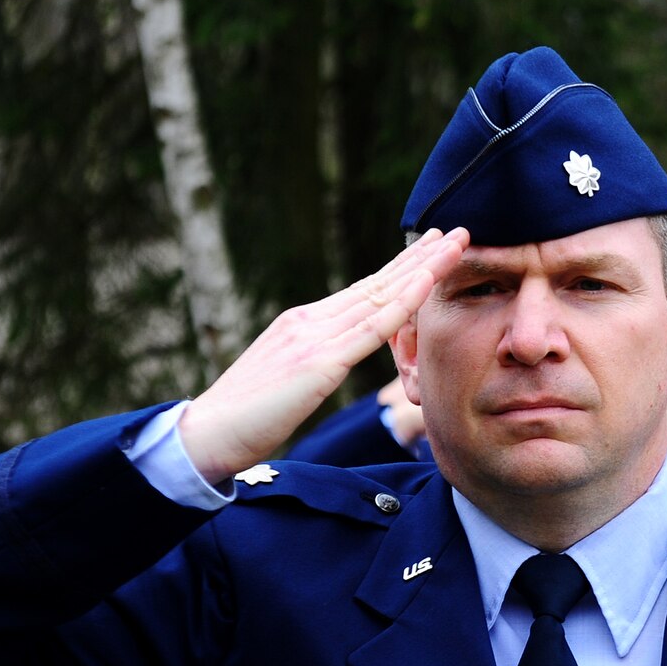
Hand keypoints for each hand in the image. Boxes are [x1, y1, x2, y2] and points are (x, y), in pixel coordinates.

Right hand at [177, 229, 467, 483]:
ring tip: (457, 243)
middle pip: (377, 283)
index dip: (400, 269)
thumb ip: (315, 360)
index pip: (362, 291)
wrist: (209, 434)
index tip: (431, 248)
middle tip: (457, 231)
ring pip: (381, 296)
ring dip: (424, 267)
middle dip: (421, 256)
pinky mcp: (319, 363)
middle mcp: (310, 320)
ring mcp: (314, 337)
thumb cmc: (246, 417)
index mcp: (303, 323)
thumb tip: (336, 359)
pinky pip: (371, 328)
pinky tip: (428, 282)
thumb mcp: (287, 378)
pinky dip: (404, 302)